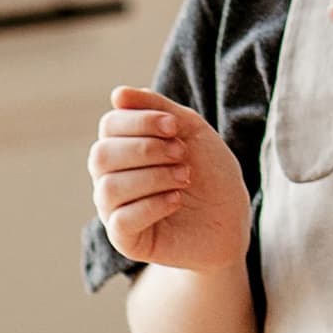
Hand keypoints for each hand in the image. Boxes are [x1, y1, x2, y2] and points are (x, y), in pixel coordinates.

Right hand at [88, 87, 250, 272]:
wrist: (231, 220)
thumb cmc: (210, 174)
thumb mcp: (192, 131)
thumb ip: (158, 109)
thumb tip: (117, 94)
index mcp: (122, 147)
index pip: (109, 125)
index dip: (141, 121)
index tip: (175, 127)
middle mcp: (111, 177)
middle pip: (101, 155)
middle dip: (146, 149)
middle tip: (181, 154)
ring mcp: (114, 209)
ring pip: (109, 187)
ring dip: (153, 177)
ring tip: (184, 178)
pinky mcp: (126, 239)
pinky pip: (120, 220)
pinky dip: (152, 205)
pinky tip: (176, 200)